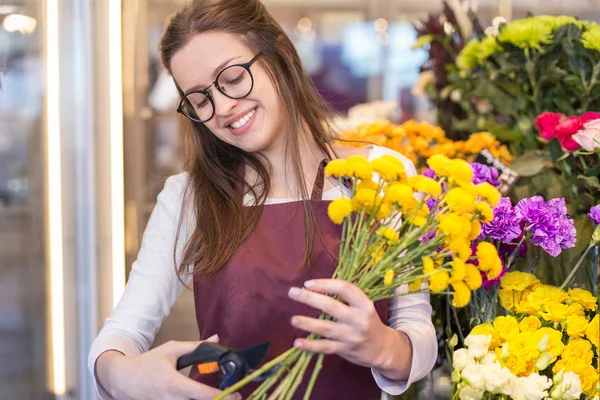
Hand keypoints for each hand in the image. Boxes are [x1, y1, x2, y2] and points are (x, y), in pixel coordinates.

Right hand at [95, 336, 240, 399]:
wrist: (123, 380)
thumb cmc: (147, 364)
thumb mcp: (171, 349)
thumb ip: (195, 345)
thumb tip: (216, 338)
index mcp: (174, 384)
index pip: (203, 394)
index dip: (222, 396)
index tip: (237, 394)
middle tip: (234, 396)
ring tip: (222, 396)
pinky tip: (207, 398)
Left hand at [287, 279, 397, 369]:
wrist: (381, 348)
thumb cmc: (366, 321)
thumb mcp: (362, 306)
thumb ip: (344, 298)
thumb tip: (312, 288)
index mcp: (364, 304)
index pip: (344, 289)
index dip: (325, 284)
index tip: (308, 283)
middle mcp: (359, 320)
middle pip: (332, 307)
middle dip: (310, 298)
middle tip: (292, 292)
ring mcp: (352, 336)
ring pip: (326, 328)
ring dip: (308, 323)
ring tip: (293, 319)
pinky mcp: (345, 350)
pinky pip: (325, 347)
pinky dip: (311, 346)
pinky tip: (297, 342)